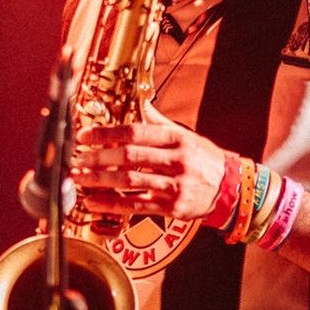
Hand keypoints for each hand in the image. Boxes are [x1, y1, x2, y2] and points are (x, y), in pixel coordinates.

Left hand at [72, 103, 230, 221]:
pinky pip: (136, 206)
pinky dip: (112, 204)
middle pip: (129, 156)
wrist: (232, 189)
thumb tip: (140, 101)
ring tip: (79, 179)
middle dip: (98, 157)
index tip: (85, 136)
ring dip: (100, 180)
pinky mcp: (172, 208)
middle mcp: (177, 161)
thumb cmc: (205, 160)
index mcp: (177, 139)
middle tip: (77, 159)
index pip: (135, 132)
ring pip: (130, 181)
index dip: (106, 133)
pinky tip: (94, 202)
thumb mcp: (187, 136)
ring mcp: (175, 185)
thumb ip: (160, 122)